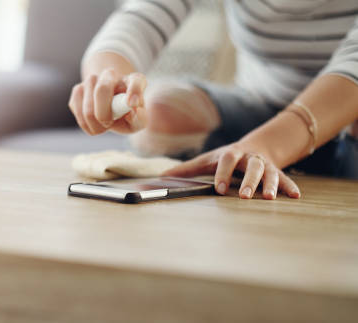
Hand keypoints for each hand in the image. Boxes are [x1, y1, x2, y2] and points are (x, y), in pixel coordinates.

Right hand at [68, 68, 146, 134]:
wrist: (110, 107)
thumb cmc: (126, 115)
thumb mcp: (138, 120)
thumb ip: (139, 118)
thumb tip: (132, 111)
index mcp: (134, 80)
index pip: (136, 81)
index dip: (134, 91)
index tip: (133, 104)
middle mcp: (111, 74)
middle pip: (101, 90)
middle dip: (104, 115)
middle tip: (109, 123)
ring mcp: (92, 80)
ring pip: (88, 109)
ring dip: (96, 124)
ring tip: (104, 122)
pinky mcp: (77, 90)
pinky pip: (78, 113)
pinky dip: (86, 124)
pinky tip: (94, 120)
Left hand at [162, 143, 300, 199]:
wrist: (256, 146)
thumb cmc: (226, 157)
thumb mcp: (207, 160)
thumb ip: (187, 169)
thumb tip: (162, 176)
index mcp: (231, 154)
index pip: (226, 162)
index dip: (223, 174)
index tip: (220, 189)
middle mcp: (250, 158)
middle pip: (251, 167)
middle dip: (248, 181)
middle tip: (244, 196)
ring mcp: (265, 165)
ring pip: (269, 173)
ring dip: (270, 185)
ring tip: (268, 198)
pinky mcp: (277, 172)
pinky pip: (285, 178)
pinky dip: (289, 186)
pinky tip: (295, 196)